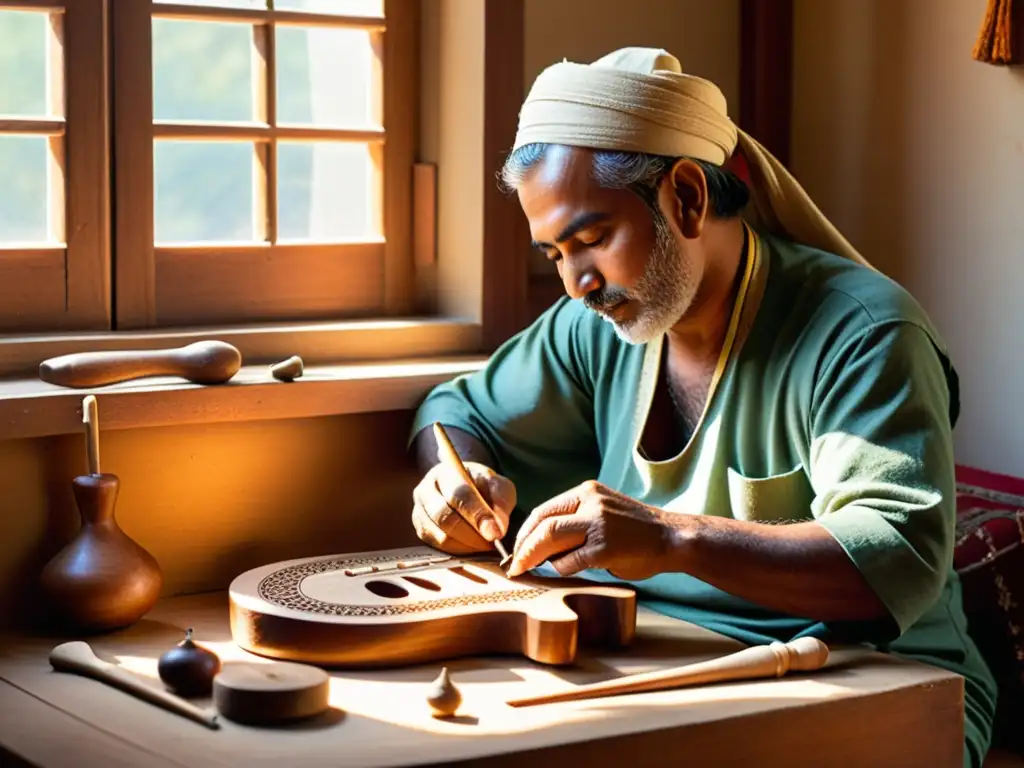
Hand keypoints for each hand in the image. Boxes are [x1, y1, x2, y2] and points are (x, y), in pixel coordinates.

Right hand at [411, 461, 516, 554]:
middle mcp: (426, 490)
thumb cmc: (483, 486)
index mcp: (446, 471)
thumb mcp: (499, 486)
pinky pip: (439, 549)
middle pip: (445, 518)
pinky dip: (460, 553)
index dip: (478, 515)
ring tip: (486, 545)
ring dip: (468, 546)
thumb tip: (497, 528)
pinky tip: (474, 549)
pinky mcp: (421, 531)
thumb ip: (501, 502)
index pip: (459, 494)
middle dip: (472, 535)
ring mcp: (419, 512)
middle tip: (493, 544)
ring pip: (441, 537)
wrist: (466, 489)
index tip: (495, 533)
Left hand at [506, 480, 675, 578]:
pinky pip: (571, 561)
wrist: (672, 537)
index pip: (544, 510)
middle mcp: (591, 503)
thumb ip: (576, 521)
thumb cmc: (635, 530)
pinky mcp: (606, 548)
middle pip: (543, 523)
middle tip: (514, 565)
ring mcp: (599, 524)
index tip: (516, 548)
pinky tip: (556, 573)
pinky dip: (559, 569)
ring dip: (533, 557)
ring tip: (524, 570)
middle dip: (523, 546)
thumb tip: (540, 546)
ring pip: (551, 538)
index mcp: (587, 492)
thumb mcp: (603, 511)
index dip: (525, 531)